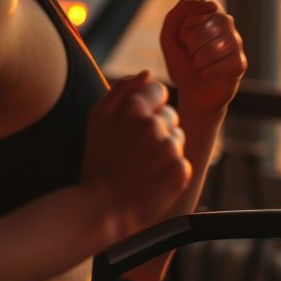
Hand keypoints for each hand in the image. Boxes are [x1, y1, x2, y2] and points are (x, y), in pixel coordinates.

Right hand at [81, 71, 191, 240]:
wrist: (102, 208)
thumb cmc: (99, 162)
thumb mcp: (98, 119)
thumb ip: (121, 89)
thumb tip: (147, 73)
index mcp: (134, 108)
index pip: (158, 90)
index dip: (146, 107)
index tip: (134, 127)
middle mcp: (154, 124)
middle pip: (170, 115)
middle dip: (156, 128)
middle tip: (135, 151)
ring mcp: (169, 148)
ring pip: (177, 137)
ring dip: (164, 148)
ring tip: (143, 166)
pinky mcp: (181, 170)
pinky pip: (182, 161)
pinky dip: (170, 170)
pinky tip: (152, 179)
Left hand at [160, 0, 246, 114]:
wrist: (191, 91)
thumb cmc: (181, 59)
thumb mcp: (170, 33)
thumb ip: (181, 11)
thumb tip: (211, 5)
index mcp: (209, 11)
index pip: (194, 8)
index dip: (183, 29)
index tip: (184, 38)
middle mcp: (226, 22)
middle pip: (199, 33)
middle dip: (189, 48)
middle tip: (192, 54)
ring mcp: (236, 42)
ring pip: (210, 50)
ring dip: (197, 62)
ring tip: (199, 65)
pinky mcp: (240, 63)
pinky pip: (218, 66)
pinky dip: (205, 74)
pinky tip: (207, 75)